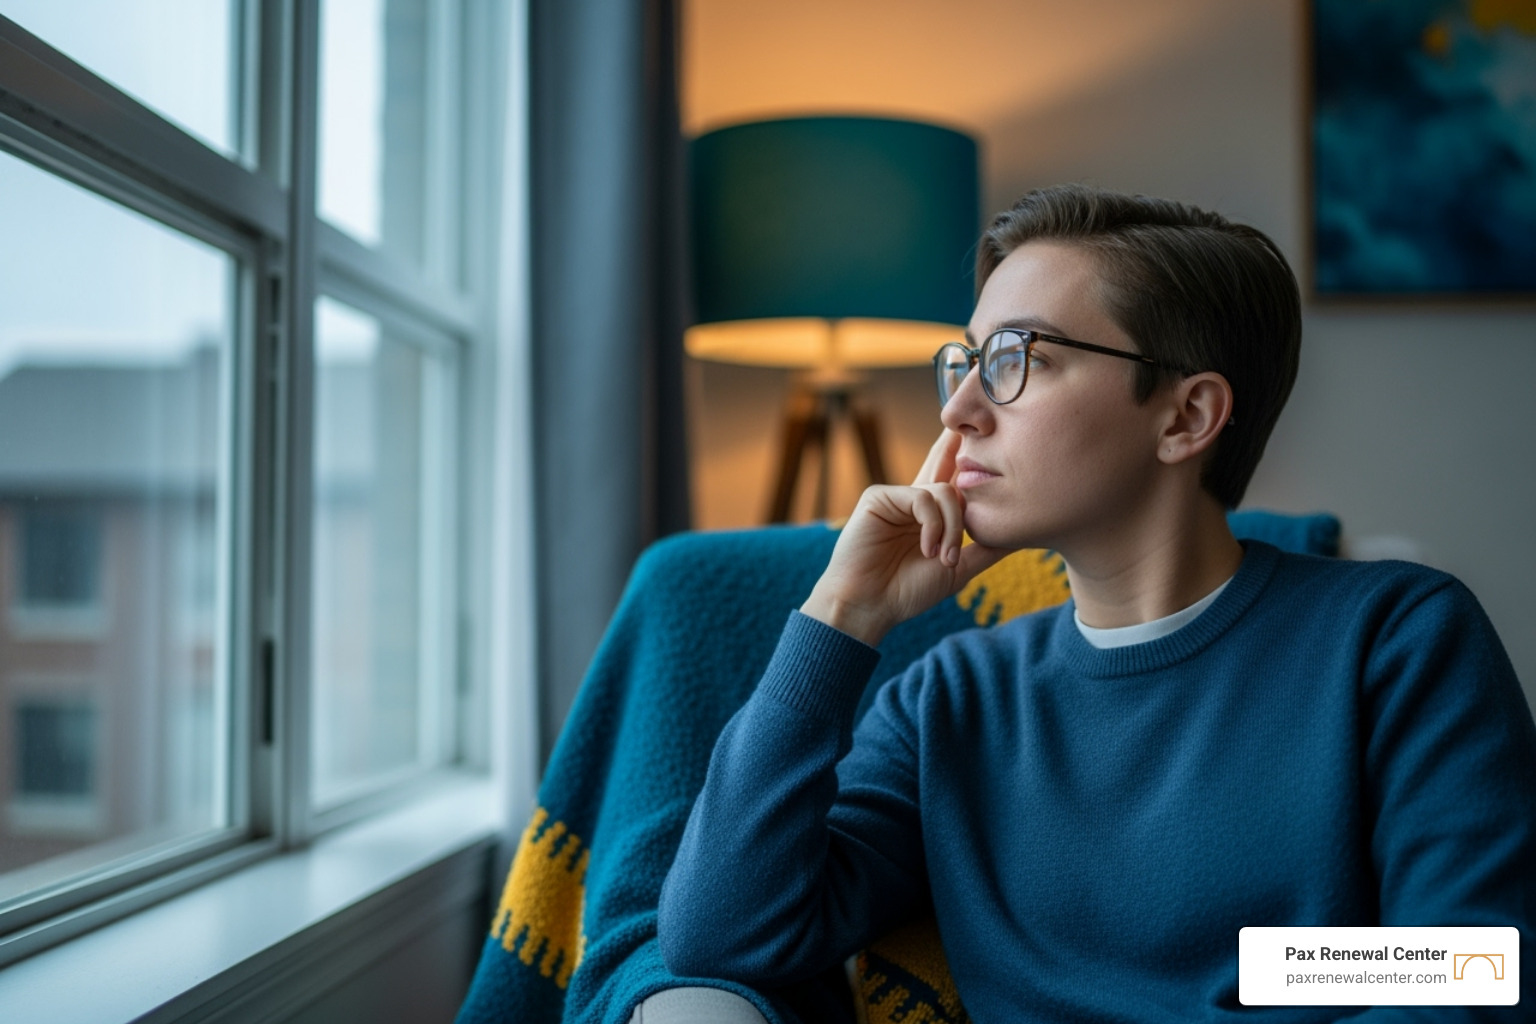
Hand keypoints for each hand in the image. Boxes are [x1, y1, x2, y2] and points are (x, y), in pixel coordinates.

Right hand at [800, 429, 1011, 645]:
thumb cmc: (907, 591)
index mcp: (932, 516)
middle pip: (944, 461)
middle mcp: (915, 501)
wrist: (869, 606)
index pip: (956, 479)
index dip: (968, 457)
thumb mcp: (958, 569)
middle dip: (958, 441)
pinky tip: (927, 549)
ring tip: (943, 557)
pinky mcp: (879, 496)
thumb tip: (1022, 535)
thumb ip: (986, 549)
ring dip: (953, 528)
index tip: (988, 431)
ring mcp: (897, 496)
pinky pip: (923, 498)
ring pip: (945, 492)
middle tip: (969, 398)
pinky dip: (932, 525)